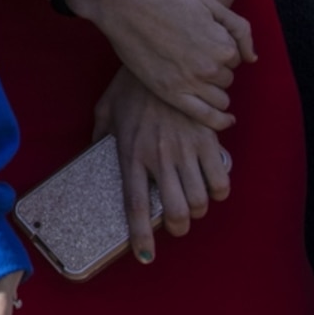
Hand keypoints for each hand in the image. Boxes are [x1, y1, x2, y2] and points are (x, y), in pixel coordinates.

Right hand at [73, 0, 251, 128]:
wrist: (123, 5)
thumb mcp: (209, 3)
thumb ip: (239, 29)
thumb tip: (252, 58)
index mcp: (222, 46)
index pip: (234, 59)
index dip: (219, 50)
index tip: (199, 42)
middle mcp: (210, 67)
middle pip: (227, 79)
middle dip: (214, 70)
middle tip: (189, 56)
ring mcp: (189, 82)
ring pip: (220, 98)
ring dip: (211, 89)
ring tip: (190, 74)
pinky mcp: (170, 93)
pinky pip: (207, 117)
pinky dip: (220, 121)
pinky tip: (225, 119)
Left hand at [93, 70, 231, 263]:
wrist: (164, 58)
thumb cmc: (131, 85)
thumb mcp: (106, 109)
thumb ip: (99, 135)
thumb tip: (92, 153)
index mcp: (130, 154)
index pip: (134, 205)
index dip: (141, 235)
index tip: (145, 256)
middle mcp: (159, 158)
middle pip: (175, 211)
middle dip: (179, 227)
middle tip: (178, 225)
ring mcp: (186, 150)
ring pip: (200, 200)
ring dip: (199, 210)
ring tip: (194, 205)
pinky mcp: (208, 140)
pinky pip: (221, 179)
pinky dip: (220, 191)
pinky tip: (213, 188)